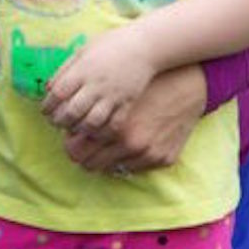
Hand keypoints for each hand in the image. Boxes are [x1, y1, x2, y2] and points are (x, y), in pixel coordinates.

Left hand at [42, 26, 154, 136]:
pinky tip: (94, 130)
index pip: (58, 93)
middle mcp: (96, 84)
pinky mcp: (126, 103)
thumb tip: (48, 88)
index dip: (48, 105)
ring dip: (79, 128)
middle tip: (57, 122)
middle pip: (71, 111)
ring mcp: (112, 95)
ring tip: (74, 127)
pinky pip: (112, 125)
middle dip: (59, 121)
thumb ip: (66, 69)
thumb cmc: (110, 45)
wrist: (143, 45)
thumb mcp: (84, 50)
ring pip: (91, 122)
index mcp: (82, 69)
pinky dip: (101, 132)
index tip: (45, 110)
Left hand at [63, 64, 206, 173]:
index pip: (73, 148)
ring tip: (103, 144)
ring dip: (102, 157)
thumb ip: (87, 96)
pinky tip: (124, 144)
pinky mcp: (162, 159)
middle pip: (87, 163)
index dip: (68, 141)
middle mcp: (129, 143)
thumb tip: (60, 107)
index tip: (70, 134)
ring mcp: (147, 154)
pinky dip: (124, 159)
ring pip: (108, 169)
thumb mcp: (113, 83)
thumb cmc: (146, 78)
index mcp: (113, 123)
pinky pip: (131, 169)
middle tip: (83, 142)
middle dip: (82, 153)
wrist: (188, 84)